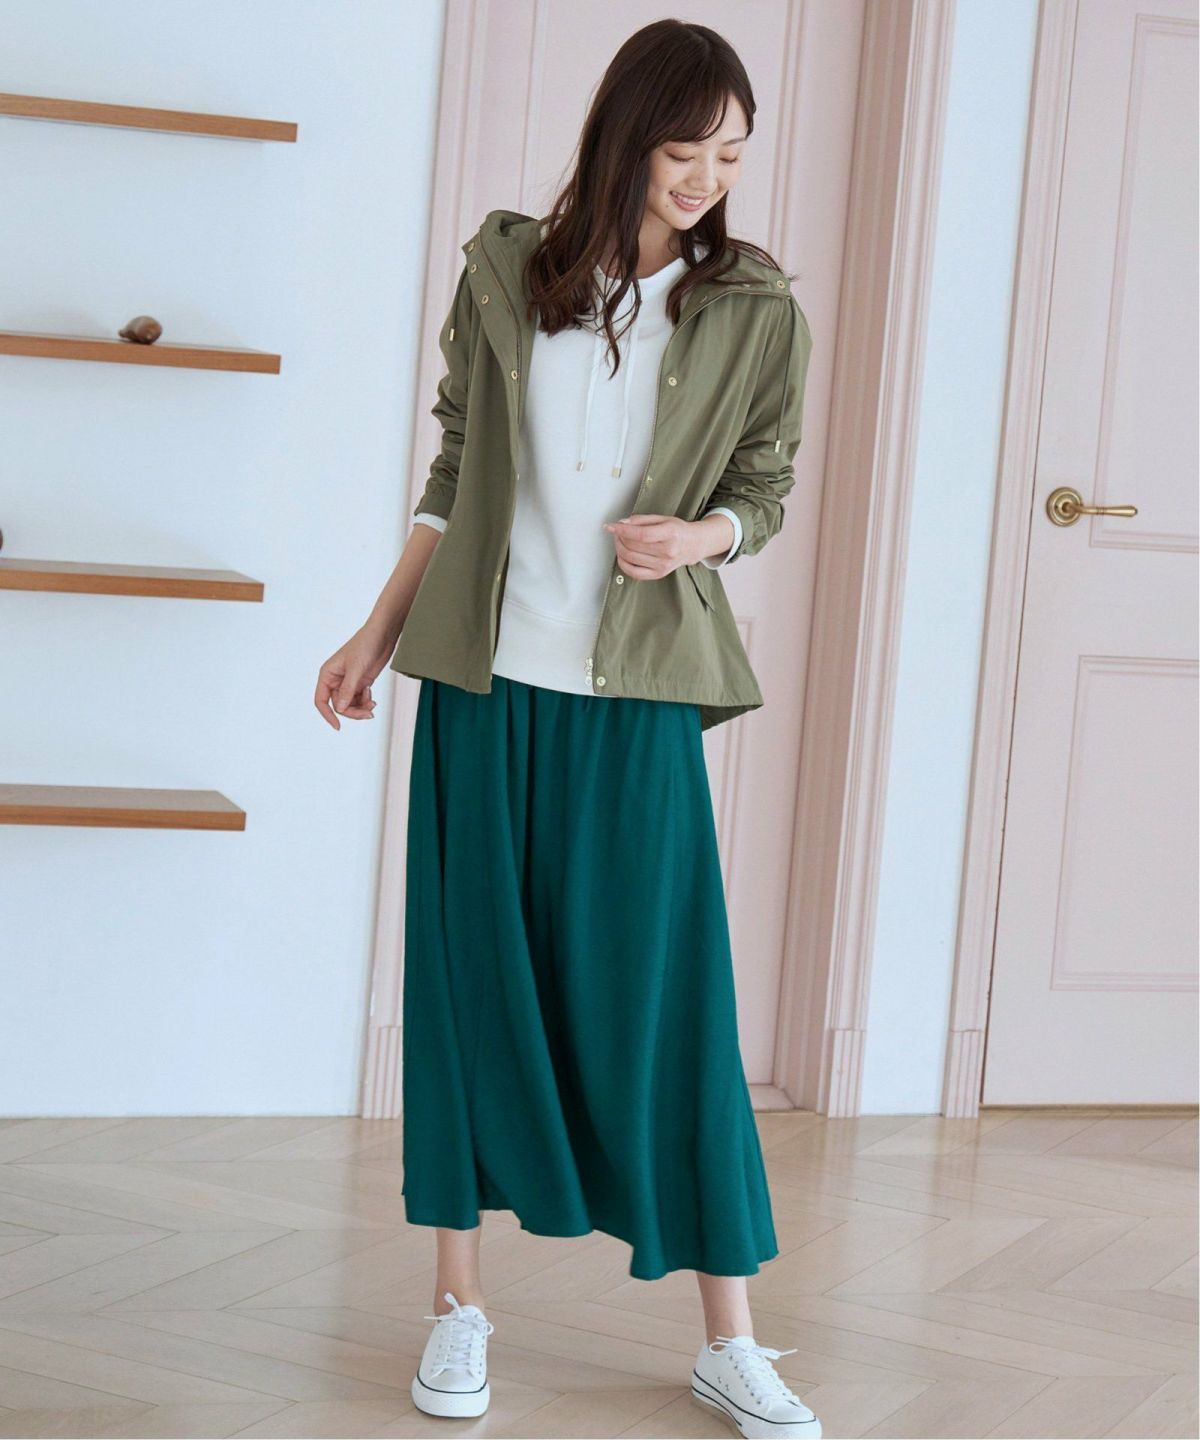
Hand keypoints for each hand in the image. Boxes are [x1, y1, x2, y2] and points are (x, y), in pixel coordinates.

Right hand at [314, 624, 393, 730]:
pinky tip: (372, 697)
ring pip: (350, 705)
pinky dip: (366, 702)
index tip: (338, 726)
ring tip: (372, 704)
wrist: (382, 635)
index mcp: (328, 674)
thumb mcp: (356, 668)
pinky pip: (360, 700)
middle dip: (353, 712)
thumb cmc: (365, 644)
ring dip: (361, 708)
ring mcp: (349, 682)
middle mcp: (336, 680)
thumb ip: (348, 689)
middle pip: (340, 706)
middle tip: (368, 714)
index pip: (321, 700)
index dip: (328, 715)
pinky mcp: (361, 682)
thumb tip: (340, 708)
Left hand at [602, 512, 734, 577]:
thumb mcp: (662, 518)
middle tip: (617, 531)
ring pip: (631, 558)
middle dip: (619, 537)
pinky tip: (622, 555)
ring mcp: (663, 565)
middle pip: (634, 546)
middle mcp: (667, 552)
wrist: (692, 545)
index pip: (641, 534)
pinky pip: (634, 573)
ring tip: (620, 541)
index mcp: (670, 534)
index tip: (611, 526)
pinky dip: (623, 564)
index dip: (623, 530)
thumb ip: (641, 520)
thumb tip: (622, 523)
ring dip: (619, 548)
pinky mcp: (659, 574)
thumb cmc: (677, 530)